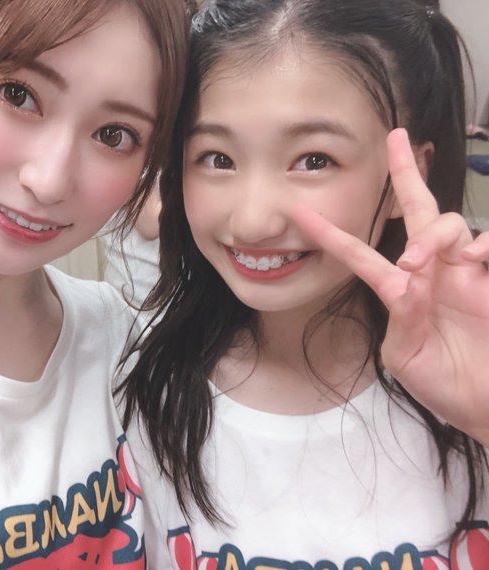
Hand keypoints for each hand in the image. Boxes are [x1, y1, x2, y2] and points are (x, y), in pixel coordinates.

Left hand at [292, 128, 488, 445]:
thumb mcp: (406, 354)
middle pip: (419, 211)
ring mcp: (466, 274)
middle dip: (406, 176)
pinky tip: (475, 257)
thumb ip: (401, 316)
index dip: (334, 234)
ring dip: (433, 235)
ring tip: (421, 261)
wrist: (486, 406)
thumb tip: (406, 278)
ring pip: (450, 225)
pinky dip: (486, 244)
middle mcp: (433, 273)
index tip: (300, 213)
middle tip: (396, 138)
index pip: (364, 253)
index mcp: (403, 290)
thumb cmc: (443, 383)